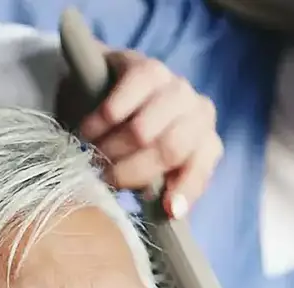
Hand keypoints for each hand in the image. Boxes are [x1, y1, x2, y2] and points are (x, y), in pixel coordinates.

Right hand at [58, 49, 222, 218]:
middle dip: (131, 171)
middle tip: (105, 178)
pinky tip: (88, 131)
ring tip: (94, 154)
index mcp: (205, 141)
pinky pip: (120, 104)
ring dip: (111, 149)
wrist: (110, 88)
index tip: (164, 210)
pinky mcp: (145, 67)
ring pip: (142, 131)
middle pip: (169, 149)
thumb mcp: (152, 169)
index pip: (200, 167)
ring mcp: (175, 86)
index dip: (184, 190)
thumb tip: (169, 213)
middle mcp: (199, 111)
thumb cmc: (135, 141)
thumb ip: (163, 189)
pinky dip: (99, 124)